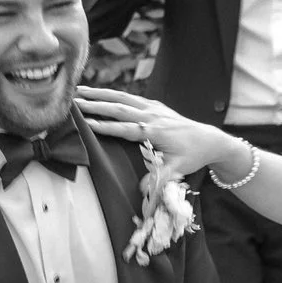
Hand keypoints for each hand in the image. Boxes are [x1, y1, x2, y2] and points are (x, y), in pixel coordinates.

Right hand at [76, 85, 237, 178]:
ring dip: (100, 93)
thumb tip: (141, 193)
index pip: (125, 127)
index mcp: (155, 131)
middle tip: (73, 101)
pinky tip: (99, 92)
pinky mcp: (154, 104)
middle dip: (95, 104)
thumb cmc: (192, 156)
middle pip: (120, 107)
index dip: (105, 125)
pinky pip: (129, 96)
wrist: (208, 139)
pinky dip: (112, 93)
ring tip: (79, 89)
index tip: (85, 122)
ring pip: (122, 97)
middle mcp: (153, 115)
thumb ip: (160, 180)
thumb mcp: (178, 170)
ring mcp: (153, 107)